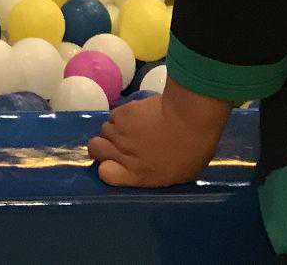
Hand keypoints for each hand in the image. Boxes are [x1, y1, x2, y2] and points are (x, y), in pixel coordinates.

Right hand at [87, 88, 227, 188]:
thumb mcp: (178, 174)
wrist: (189, 118)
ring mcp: (120, 132)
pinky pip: (114, 115)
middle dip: (102, 146)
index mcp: (137, 174)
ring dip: (115, 129)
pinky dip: (123, 116)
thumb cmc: (192, 150)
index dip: (107, 169)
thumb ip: (157, 173)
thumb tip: (152, 167)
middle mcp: (122, 154)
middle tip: (118, 143)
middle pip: (94, 149)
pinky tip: (138, 114)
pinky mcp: (123, 112)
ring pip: (104, 129)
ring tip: (133, 127)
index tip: (116, 164)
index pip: (105, 174)